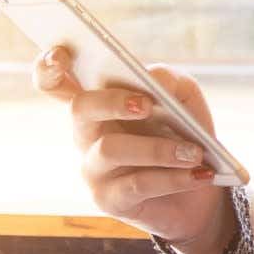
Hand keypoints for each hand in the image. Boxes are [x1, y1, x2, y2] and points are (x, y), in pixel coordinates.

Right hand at [31, 45, 234, 253]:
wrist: (204, 183)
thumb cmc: (185, 132)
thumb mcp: (185, 99)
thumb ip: (170, 80)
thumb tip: (153, 79)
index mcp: (100, 102)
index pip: (57, 82)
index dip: (49, 66)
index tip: (60, 54)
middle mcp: (87, 132)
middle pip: (80, 108)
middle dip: (113, 102)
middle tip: (148, 105)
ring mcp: (93, 167)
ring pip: (111, 149)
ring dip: (159, 148)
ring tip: (194, 152)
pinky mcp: (108, 199)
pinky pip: (136, 184)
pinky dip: (172, 177)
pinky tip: (198, 173)